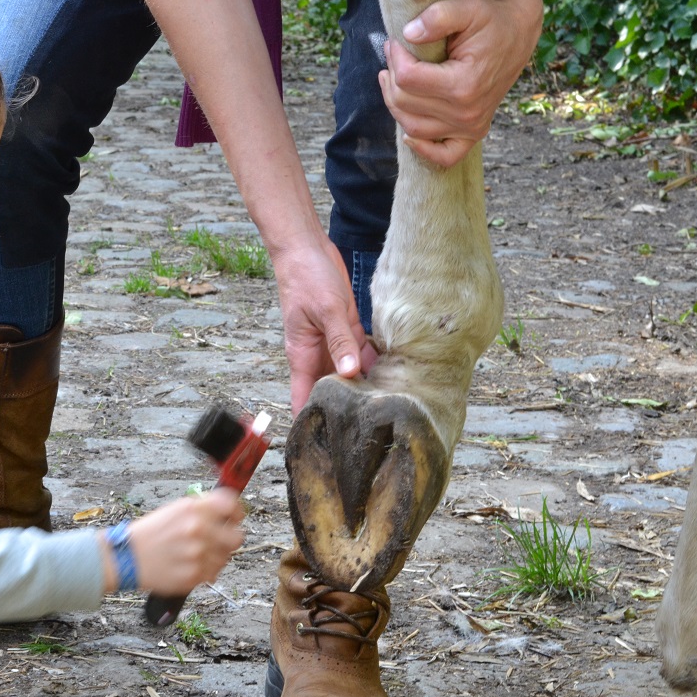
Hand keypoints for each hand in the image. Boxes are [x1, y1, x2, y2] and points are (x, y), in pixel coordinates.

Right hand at [111, 488, 243, 595]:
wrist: (127, 557)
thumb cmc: (150, 533)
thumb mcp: (175, 509)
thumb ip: (202, 509)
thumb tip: (226, 512)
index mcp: (193, 509)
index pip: (231, 505)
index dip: (237, 512)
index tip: (235, 517)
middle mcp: (198, 529)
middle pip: (236, 536)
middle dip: (231, 538)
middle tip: (222, 540)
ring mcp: (197, 554)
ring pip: (225, 557)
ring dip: (216, 556)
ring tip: (196, 554)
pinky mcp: (194, 575)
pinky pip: (213, 573)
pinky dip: (205, 570)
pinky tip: (190, 564)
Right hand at [272, 231, 378, 415]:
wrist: (306, 249)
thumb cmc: (306, 278)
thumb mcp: (326, 309)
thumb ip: (339, 341)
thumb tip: (350, 373)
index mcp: (302, 355)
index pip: (302, 399)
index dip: (310, 422)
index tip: (324, 447)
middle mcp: (317, 355)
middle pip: (331, 391)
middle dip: (346, 409)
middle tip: (369, 430)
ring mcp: (332, 343)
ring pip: (350, 374)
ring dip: (365, 386)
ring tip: (388, 407)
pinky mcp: (346, 329)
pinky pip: (361, 353)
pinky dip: (375, 363)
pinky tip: (394, 374)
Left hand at [378, 0, 543, 166]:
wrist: (518, 34)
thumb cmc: (492, 21)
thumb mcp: (468, 9)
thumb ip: (438, 17)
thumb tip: (408, 34)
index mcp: (464, 84)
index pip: (408, 79)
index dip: (394, 58)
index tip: (394, 42)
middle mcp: (466, 112)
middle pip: (405, 103)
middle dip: (392, 77)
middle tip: (393, 57)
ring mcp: (470, 126)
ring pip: (413, 127)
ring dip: (395, 105)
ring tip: (392, 81)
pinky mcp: (473, 133)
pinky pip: (444, 155)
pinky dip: (423, 149)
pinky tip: (409, 134)